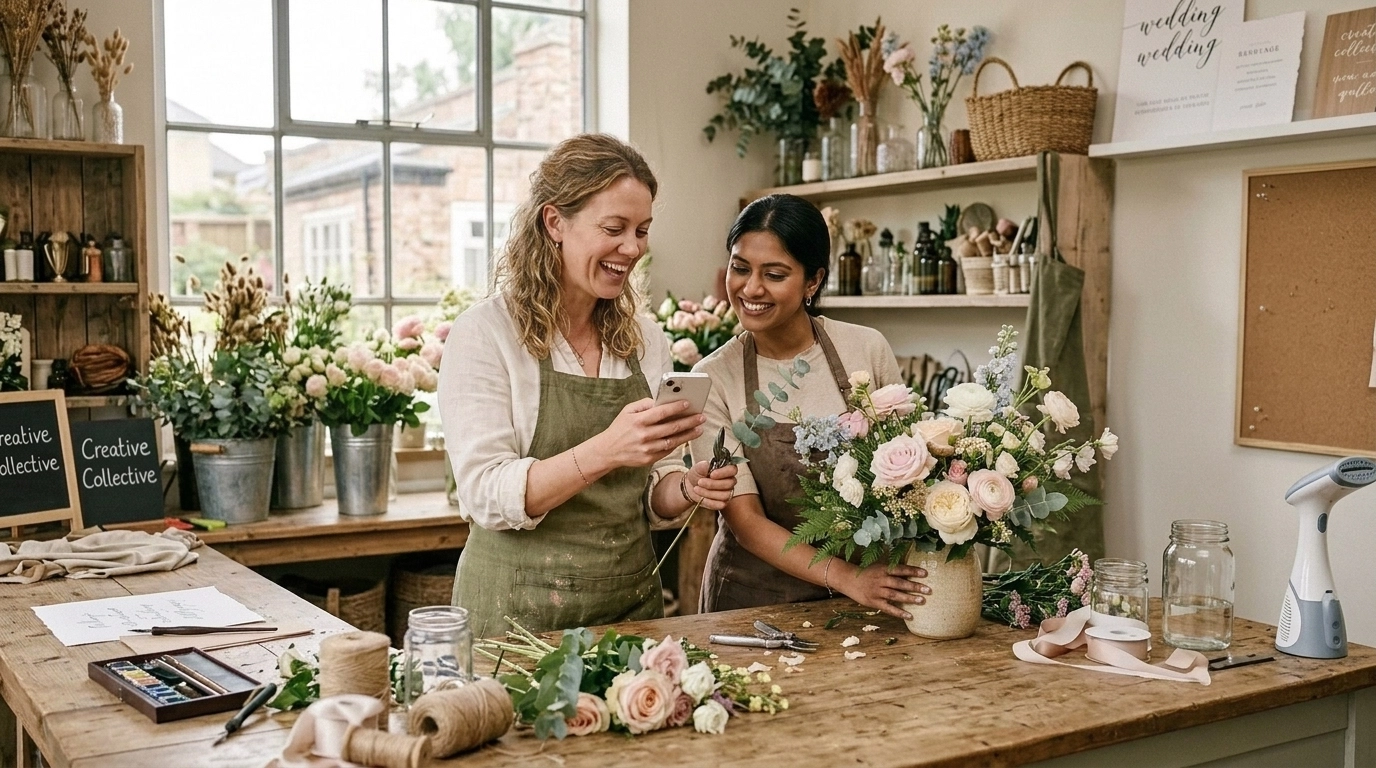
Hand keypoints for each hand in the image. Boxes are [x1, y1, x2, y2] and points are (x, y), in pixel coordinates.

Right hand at [589, 398, 703, 469]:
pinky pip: (667, 451)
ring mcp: (647, 449)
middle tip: (701, 417)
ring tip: (699, 429)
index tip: (688, 403)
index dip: (675, 408)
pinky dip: (677, 444)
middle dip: (689, 421)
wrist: (607, 451)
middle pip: (671, 428)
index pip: (661, 413)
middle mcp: (643, 436)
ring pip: (673, 441)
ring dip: (688, 435)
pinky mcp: (649, 459)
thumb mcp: (627, 411)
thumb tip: (662, 402)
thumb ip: (644, 404)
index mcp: (638, 421)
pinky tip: (686, 438)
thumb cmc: (619, 428)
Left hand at [681, 460, 737, 510]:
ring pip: (724, 495)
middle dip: (712, 484)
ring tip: (697, 489)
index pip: (732, 470)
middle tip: (700, 482)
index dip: (723, 473)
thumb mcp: (699, 467)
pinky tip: (701, 497)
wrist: (691, 485)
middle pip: (728, 484)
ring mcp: (728, 493)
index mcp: (727, 469)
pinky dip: (708, 501)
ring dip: (708, 493)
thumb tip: (708, 465)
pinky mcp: (723, 503)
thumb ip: (704, 465)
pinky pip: (719, 505)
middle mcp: (730, 481)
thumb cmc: (698, 474)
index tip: (712, 474)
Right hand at [836, 563, 929, 620]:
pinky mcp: (874, 602)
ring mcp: (877, 592)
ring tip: (922, 601)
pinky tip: (910, 616)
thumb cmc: (866, 572)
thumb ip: (892, 569)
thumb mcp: (879, 567)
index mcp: (883, 569)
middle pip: (899, 583)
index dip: (912, 571)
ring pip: (895, 595)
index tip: (925, 573)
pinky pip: (888, 608)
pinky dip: (899, 612)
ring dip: (909, 598)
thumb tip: (911, 571)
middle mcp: (880, 580)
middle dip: (914, 586)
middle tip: (928, 590)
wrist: (847, 579)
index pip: (900, 570)